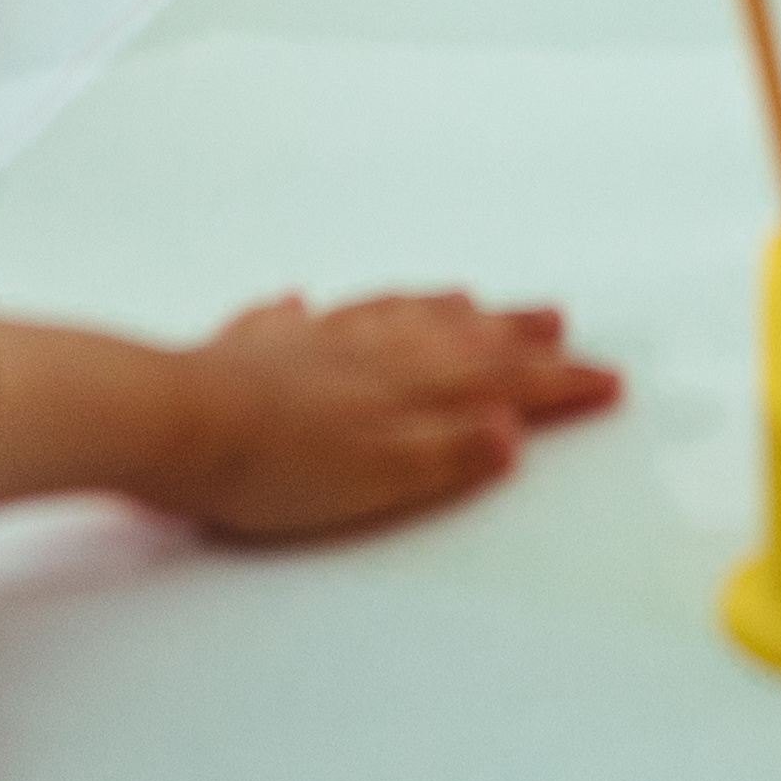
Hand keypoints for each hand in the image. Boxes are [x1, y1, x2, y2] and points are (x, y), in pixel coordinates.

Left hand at [138, 290, 622, 540]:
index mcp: (411, 388)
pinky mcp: (261, 350)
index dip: (559, 383)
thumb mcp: (378, 480)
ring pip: (397, 318)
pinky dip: (326, 314)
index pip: (504, 382)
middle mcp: (373, 354)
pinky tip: (309, 303)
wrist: (174, 427)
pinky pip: (309, 319)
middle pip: (461, 338)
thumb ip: (447, 454)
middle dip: (518, 334)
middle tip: (560, 323)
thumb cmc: (271, 466)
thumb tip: (511, 433)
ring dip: (444, 311)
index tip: (606, 380)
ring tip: (474, 300)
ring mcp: (317, 345)